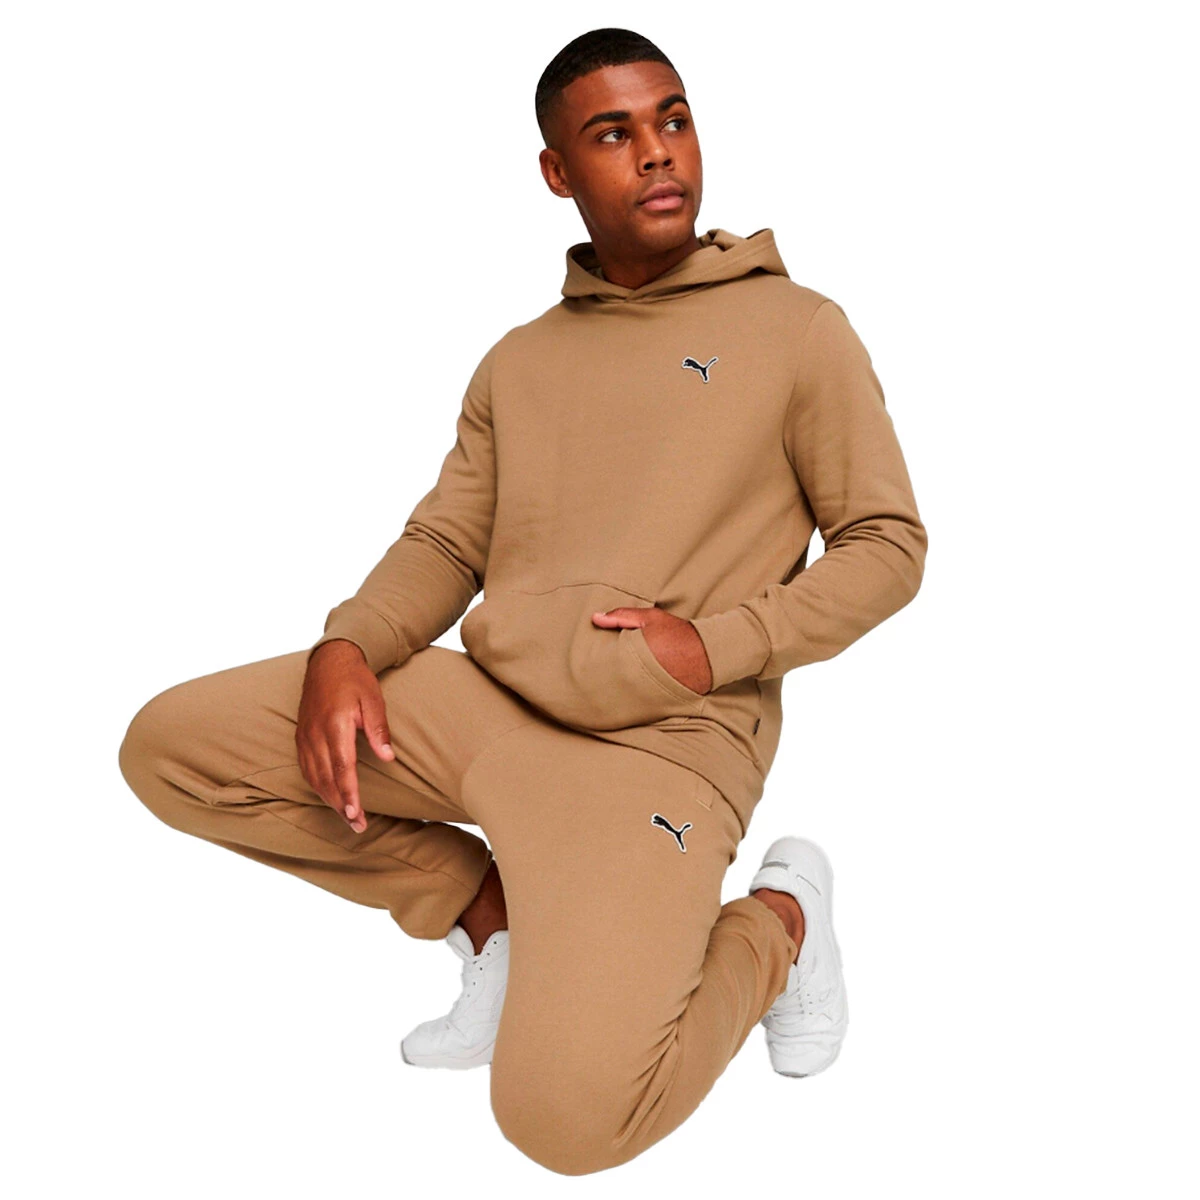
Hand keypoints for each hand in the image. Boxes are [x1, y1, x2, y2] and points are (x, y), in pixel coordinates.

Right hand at [296, 640, 395, 833]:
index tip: (357, 815)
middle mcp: (316, 734)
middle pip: (326, 779)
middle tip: (358, 826)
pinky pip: (306, 769)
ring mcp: (305, 736)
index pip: (342, 768)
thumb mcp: (373, 700)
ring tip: (347, 818)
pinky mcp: (301, 737)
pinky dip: (317, 787)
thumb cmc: (355, 680)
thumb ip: (379, 730)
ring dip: (329, 800)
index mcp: (335, 725)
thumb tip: (389, 758)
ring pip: (314, 778)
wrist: (328, 661)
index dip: (349, 794)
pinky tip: (329, 797)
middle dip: (341, 806)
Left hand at [591, 605, 712, 694]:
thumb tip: (595, 618)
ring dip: (612, 692)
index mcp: (634, 655)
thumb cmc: (679, 633)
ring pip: (621, 695)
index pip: (605, 662)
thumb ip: (622, 616)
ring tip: (601, 689)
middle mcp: (640, 676)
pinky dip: (628, 700)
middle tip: (584, 680)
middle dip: (599, 680)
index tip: (582, 661)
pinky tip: (621, 696)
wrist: (710, 654)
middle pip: (609, 682)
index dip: (592, 663)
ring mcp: (648, 691)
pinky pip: (636, 703)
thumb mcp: (651, 618)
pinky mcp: (658, 702)